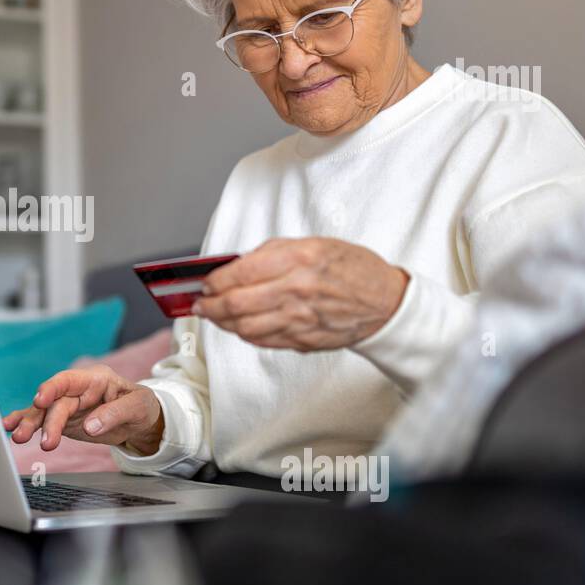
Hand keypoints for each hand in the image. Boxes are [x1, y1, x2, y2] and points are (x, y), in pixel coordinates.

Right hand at [2, 365, 164, 455]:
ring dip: (29, 424)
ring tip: (16, 437)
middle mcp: (77, 390)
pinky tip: (10, 429)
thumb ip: (114, 413)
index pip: (69, 380)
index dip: (52, 388)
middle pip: (54, 403)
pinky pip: (42, 421)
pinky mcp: (63, 421)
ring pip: (43, 413)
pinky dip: (26, 424)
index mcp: (95, 379)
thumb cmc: (140, 407)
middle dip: (44, 421)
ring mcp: (68, 405)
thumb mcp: (138, 407)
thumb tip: (90, 425)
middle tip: (42, 441)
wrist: (139, 420)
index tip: (40, 400)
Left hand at [193, 237, 408, 351]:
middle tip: (199, 302)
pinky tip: (238, 326)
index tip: (205, 281)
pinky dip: (244, 334)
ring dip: (221, 323)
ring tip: (213, 315)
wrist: (386, 303)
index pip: (240, 272)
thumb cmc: (351, 268)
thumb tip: (235, 266)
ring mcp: (299, 320)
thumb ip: (271, 253)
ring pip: (243, 328)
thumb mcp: (314, 244)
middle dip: (209, 305)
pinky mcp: (302, 341)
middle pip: (235, 304)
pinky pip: (262, 340)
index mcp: (298, 259)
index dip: (214, 280)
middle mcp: (296, 290)